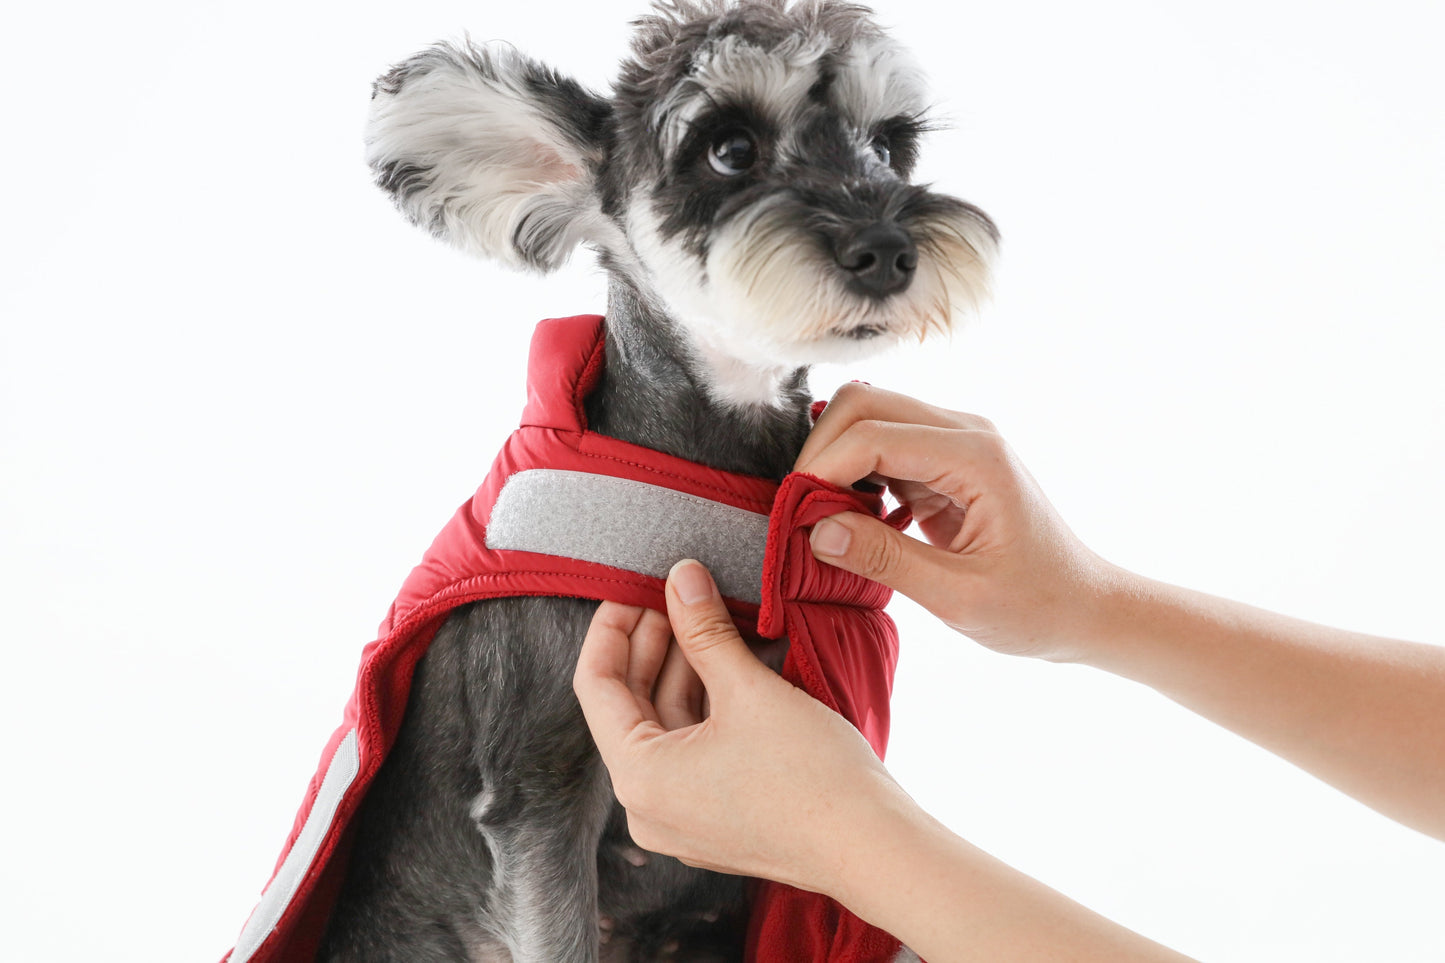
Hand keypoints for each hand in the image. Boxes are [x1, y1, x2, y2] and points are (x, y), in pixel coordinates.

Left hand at [572, 559, 908, 897]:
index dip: (612, 627)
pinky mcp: (716, 819)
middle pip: (631, 706)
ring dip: (685, 669)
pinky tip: (730, 659)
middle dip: (655, 643)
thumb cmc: (812, 776)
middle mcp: (648, 807)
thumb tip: (680, 577)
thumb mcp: (749, 689)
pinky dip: (707, 704)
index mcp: (639, 779)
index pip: (596, 686)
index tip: (635, 586)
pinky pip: (693, 750)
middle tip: (679, 592)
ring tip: (710, 616)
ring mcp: (682, 818)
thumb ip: (704, 629)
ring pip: (667, 725)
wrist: (873, 846)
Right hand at [795, 382, 1119, 661]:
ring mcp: (956, 441)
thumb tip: (816, 531)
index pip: (872, 434)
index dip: (822, 471)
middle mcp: (965, 432)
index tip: (797, 518)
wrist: (1082, 607)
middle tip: (803, 512)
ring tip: (825, 518)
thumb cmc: (1036, 606)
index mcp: (975, 456)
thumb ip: (884, 559)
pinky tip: (853, 519)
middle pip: (863, 404)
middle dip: (821, 451)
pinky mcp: (945, 461)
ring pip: (868, 418)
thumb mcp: (958, 596)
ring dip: (835, 460)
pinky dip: (854, 474)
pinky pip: (882, 447)